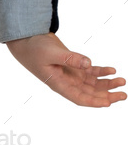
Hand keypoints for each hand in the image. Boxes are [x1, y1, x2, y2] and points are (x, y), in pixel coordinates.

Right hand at [5, 32, 126, 106]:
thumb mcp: (51, 53)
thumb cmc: (34, 49)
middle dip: (107, 95)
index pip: (79, 98)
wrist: (26, 40)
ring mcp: (70, 75)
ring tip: (122, 82)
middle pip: (90, 93)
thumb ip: (70, 59)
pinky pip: (90, 72)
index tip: (108, 103)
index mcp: (59, 84)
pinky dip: (101, 72)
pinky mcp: (72, 66)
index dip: (94, 102)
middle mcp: (66, 82)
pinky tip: (112, 71)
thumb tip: (89, 64)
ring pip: (92, 84)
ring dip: (107, 84)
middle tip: (123, 94)